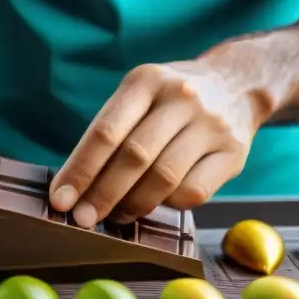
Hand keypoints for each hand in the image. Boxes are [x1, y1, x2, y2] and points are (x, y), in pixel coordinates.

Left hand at [49, 60, 268, 226]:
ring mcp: (211, 125)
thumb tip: (74, 186)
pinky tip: (157, 203)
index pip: (106, 132)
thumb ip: (112, 131)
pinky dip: (168, 204)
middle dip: (103, 194)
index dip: (80, 170)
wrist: (238, 85)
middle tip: (83, 219)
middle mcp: (181, 97)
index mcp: (147, 80)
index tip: (60, 200)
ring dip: (133, 205)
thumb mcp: (141, 94)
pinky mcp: (233, 154)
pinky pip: (193, 191)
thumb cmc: (172, 100)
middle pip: (134, 157)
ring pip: (164, 178)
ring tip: (116, 216)